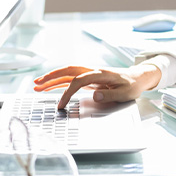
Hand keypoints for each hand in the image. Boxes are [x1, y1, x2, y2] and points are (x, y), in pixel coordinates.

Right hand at [33, 64, 161, 108]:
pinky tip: (50, 87)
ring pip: (67, 73)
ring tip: (37, 85)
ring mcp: (90, 74)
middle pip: (68, 71)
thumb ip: (109, 94)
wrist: (138, 77)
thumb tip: (94, 96)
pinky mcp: (89, 78)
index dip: (67, 92)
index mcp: (100, 73)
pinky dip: (59, 82)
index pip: (78, 81)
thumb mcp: (125, 93)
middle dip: (51, 77)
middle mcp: (93, 71)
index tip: (60, 105)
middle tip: (37, 84)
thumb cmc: (132, 85)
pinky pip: (71, 78)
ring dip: (52, 78)